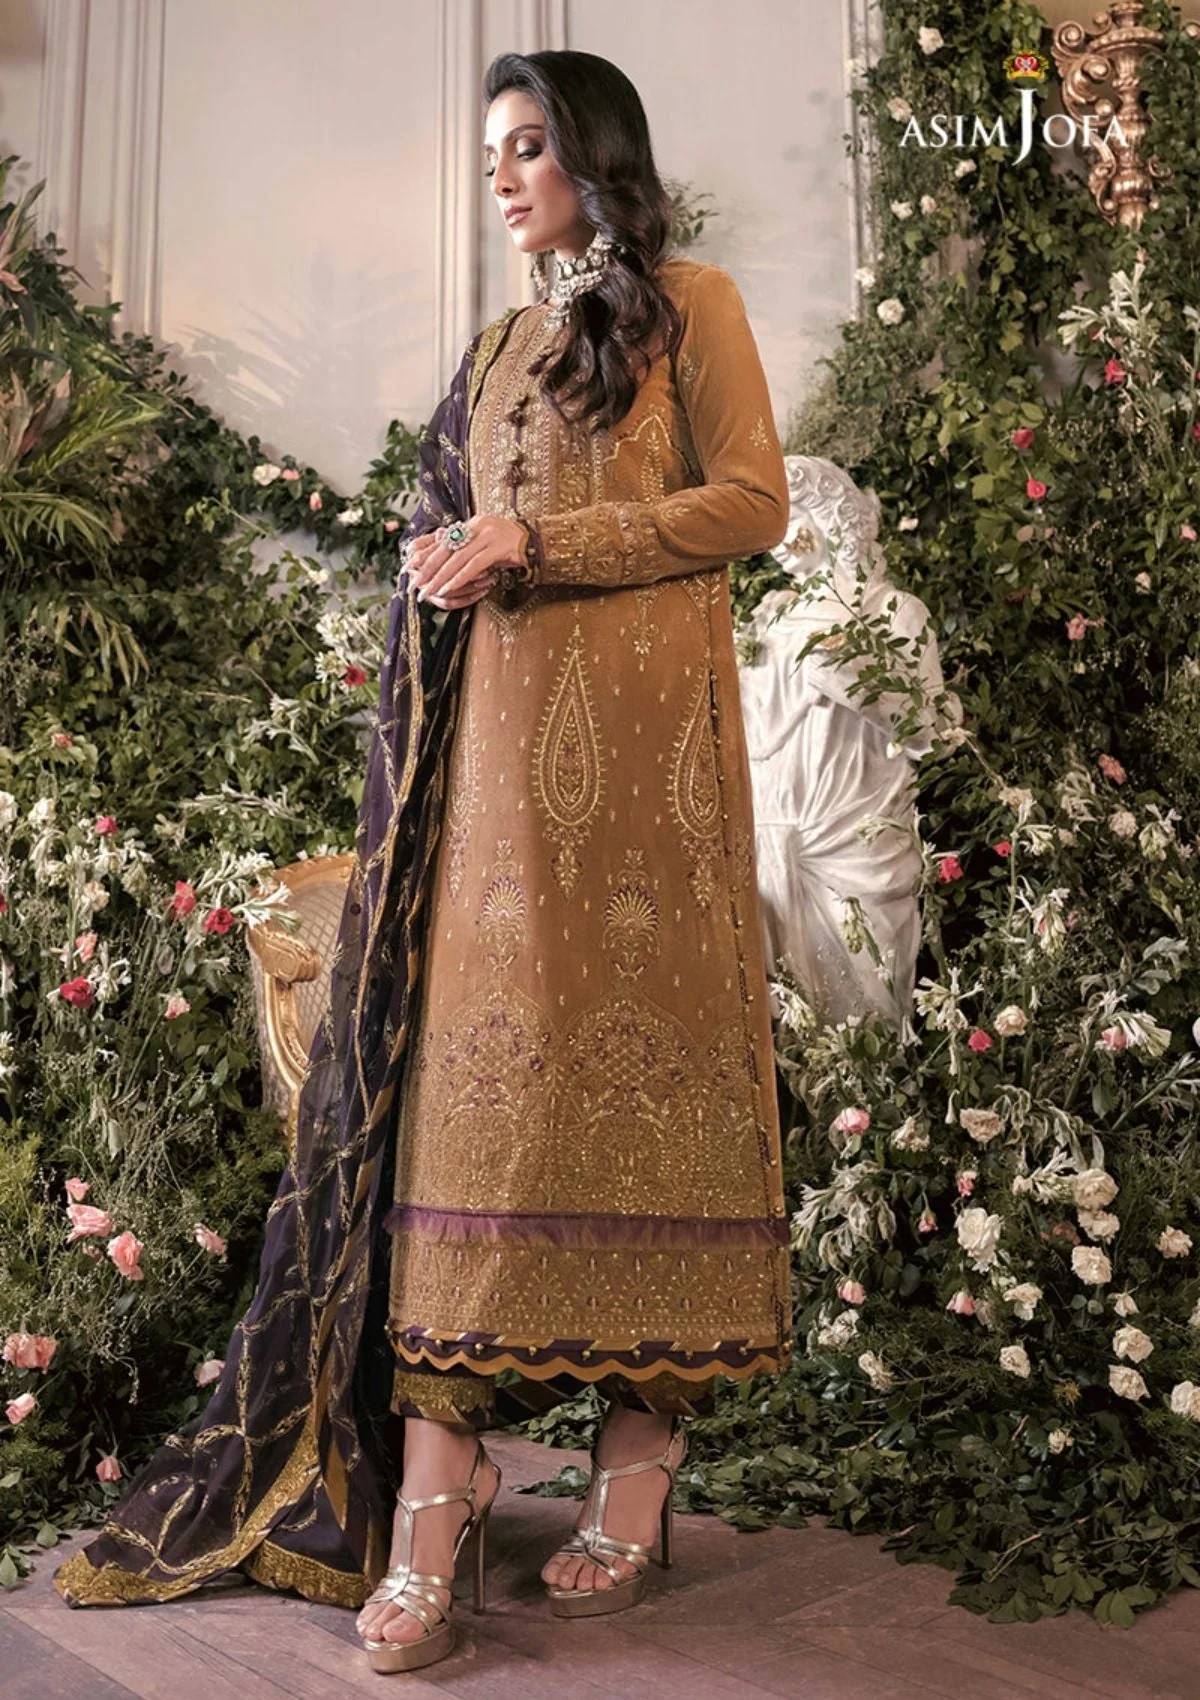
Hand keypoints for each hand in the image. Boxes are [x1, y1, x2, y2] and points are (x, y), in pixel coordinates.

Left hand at [404, 515, 529, 603]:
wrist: (542, 542)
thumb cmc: (515, 548)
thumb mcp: (489, 546)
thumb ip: (471, 552)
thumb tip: (449, 566)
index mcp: (473, 523)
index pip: (444, 540)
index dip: (426, 553)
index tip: (411, 566)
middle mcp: (478, 525)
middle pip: (446, 549)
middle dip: (428, 568)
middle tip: (415, 583)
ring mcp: (488, 535)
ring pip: (457, 559)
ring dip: (441, 577)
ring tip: (429, 591)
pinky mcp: (498, 547)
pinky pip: (473, 566)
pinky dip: (458, 578)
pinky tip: (447, 589)